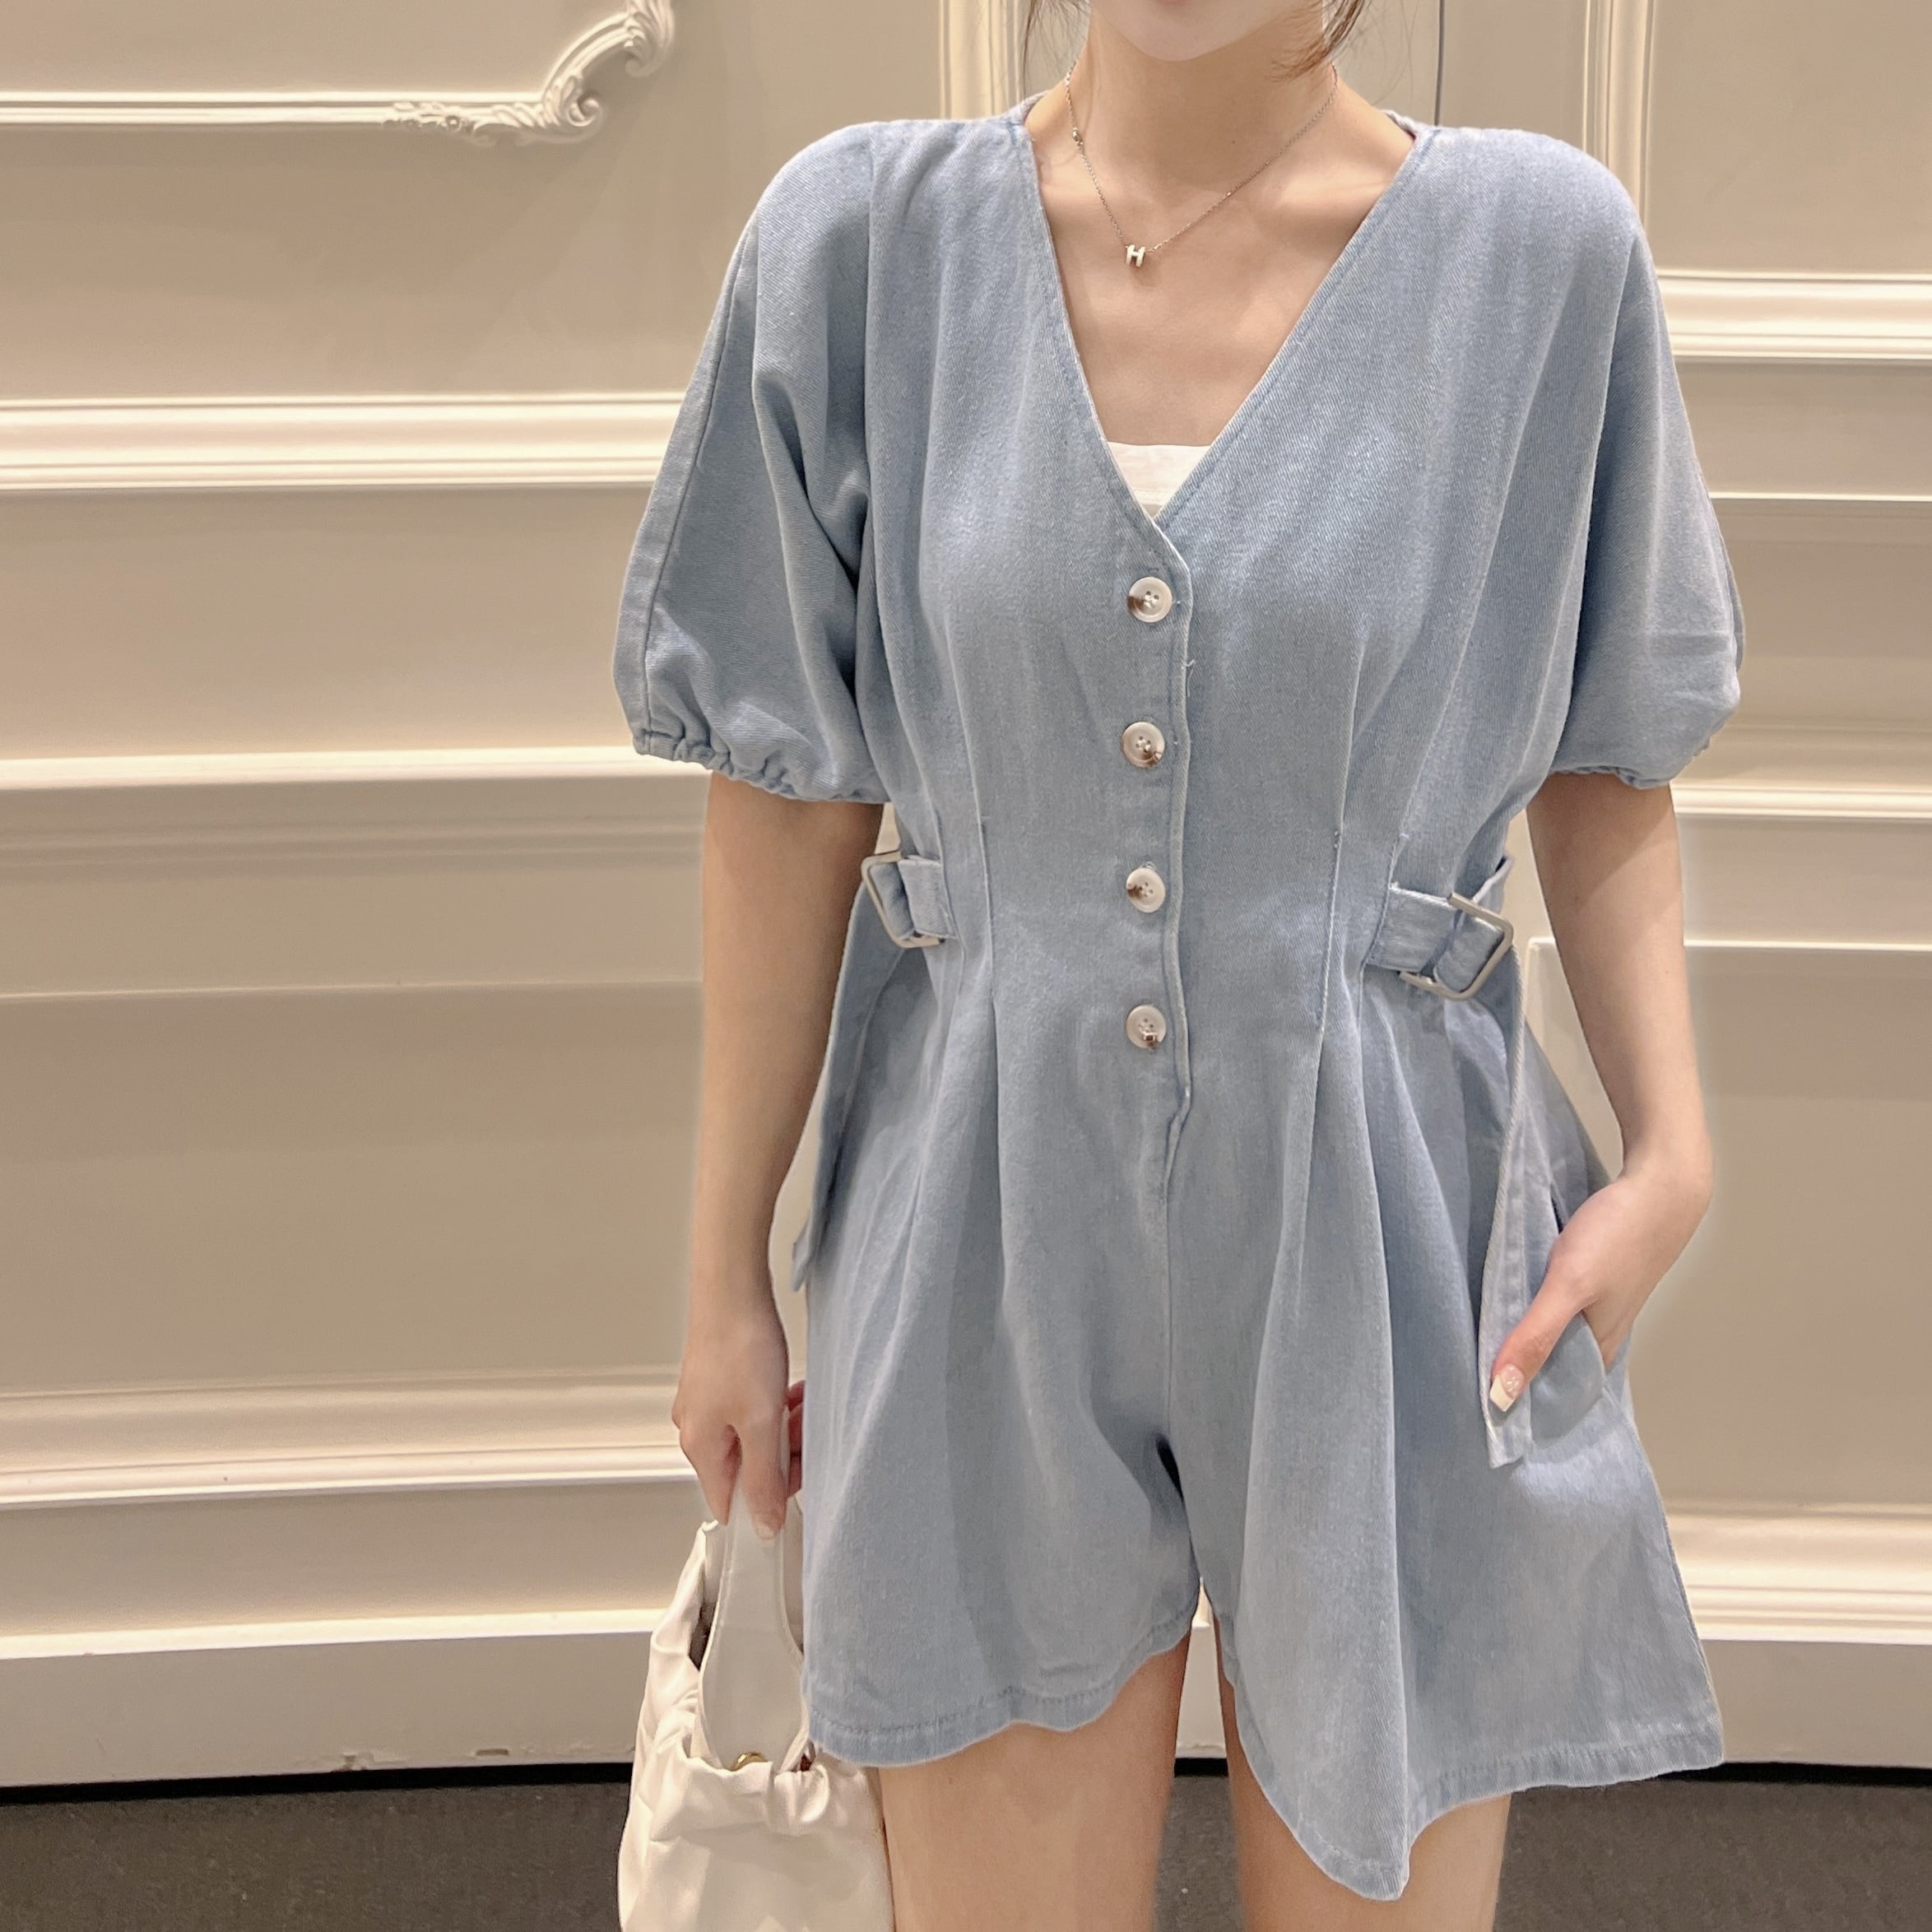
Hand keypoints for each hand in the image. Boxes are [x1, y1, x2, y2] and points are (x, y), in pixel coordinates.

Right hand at [671, 1284, 803, 1536]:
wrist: (733, 1285)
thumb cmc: (740, 1345)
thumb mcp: (761, 1422)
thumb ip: (764, 1478)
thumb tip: (762, 1526)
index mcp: (699, 1446)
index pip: (729, 1501)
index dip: (766, 1502)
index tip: (796, 1486)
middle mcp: (697, 1427)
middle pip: (746, 1466)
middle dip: (783, 1454)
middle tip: (805, 1431)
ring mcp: (708, 1401)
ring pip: (755, 1434)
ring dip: (785, 1426)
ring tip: (802, 1402)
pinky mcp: (721, 1378)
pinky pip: (754, 1408)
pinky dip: (776, 1404)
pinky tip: (794, 1388)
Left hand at [1486, 1154, 1711, 1410]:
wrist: (1663, 1183)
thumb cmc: (1619, 1235)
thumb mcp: (1568, 1287)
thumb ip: (1536, 1337)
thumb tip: (1501, 1395)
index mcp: (1599, 1348)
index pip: (1553, 1394)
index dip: (1518, 1405)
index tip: (1475, 1414)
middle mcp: (1602, 1332)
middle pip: (1552, 1365)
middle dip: (1515, 1374)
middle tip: (1464, 1381)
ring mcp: (1601, 1303)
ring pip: (1556, 1333)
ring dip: (1524, 1339)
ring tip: (1479, 1345)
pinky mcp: (1597, 1275)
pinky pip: (1560, 1304)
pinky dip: (1536, 1308)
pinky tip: (1514, 1299)